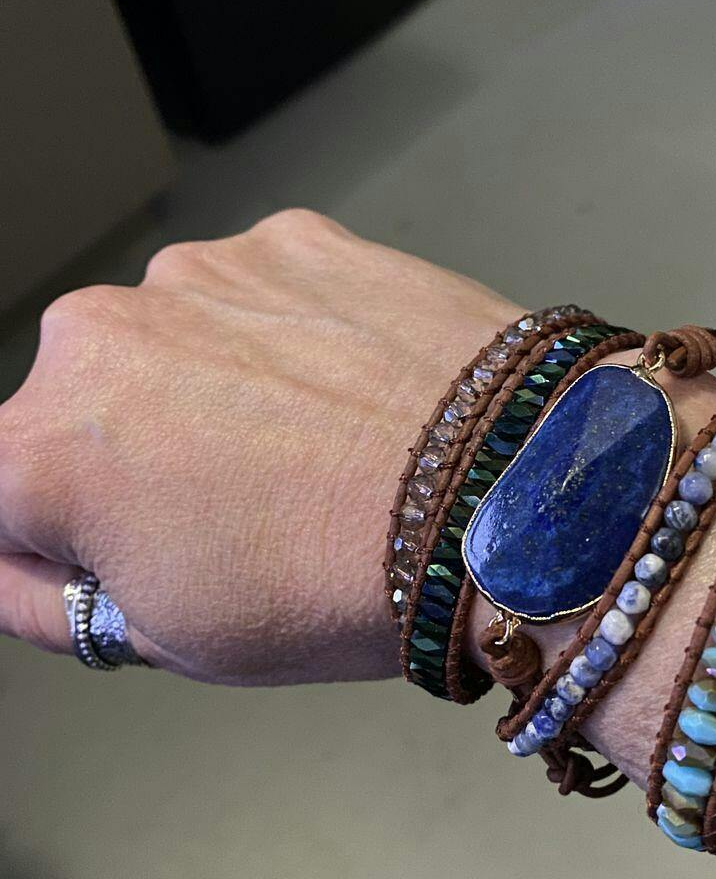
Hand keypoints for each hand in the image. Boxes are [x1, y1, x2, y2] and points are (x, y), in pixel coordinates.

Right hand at [0, 209, 516, 684]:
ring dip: (212, 390)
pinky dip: (284, 339)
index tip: (119, 558)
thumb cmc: (340, 582)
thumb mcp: (167, 638)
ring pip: (173, 345)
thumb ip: (46, 596)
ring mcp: (197, 274)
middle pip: (83, 411)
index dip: (54, 542)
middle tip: (239, 513)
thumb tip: (17, 557)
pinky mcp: (286, 240)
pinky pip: (255, 298)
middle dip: (134, 459)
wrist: (504, 493)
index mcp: (41, 452)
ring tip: (311, 452)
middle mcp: (95, 337)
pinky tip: (348, 394)